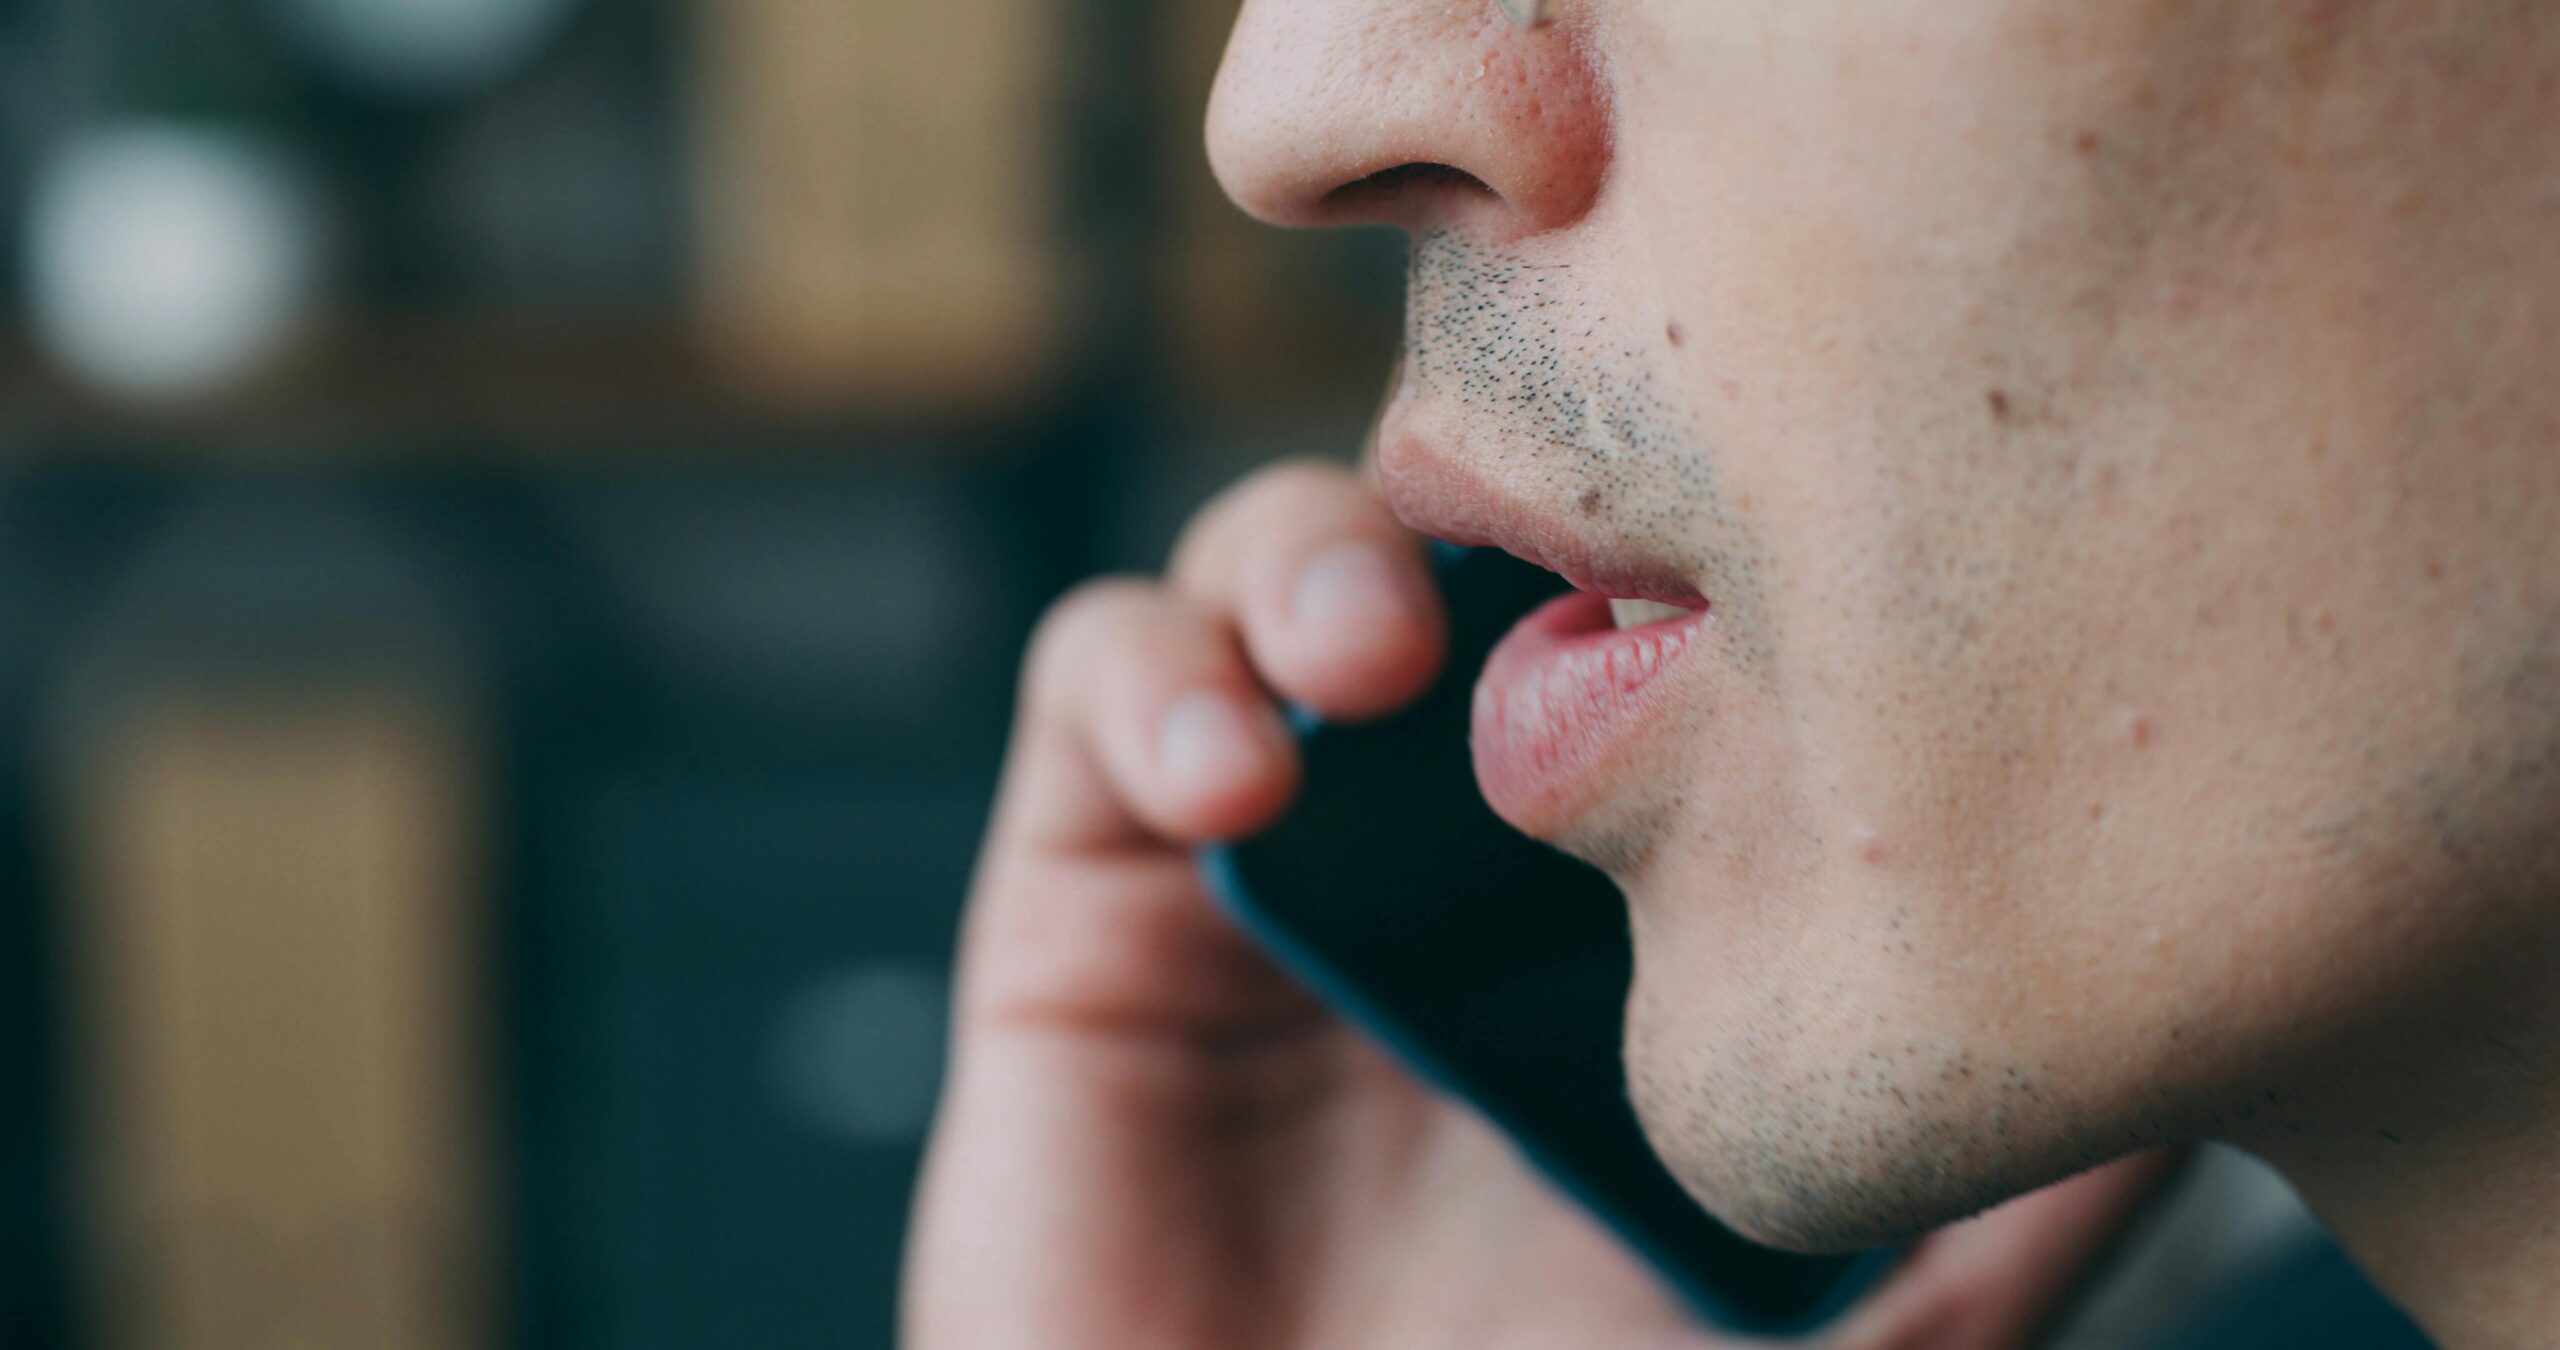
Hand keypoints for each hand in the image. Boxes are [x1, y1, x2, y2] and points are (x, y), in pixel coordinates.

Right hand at [903, 459, 2179, 1347]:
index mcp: (1607, 914)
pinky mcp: (1085, 904)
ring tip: (1366, 649)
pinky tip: (1233, 780)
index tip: (1759, 536)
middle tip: (1555, 541)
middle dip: (1490, 502)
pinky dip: (1152, 677)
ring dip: (1313, 554)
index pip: (1639, 643)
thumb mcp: (1848, 1324)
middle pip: (1461, 557)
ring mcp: (1270, 866)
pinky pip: (1094, 687)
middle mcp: (1439, 858)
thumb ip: (1999, 1194)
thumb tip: (2198, 1052)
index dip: (1683, 547)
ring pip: (1273, 573)